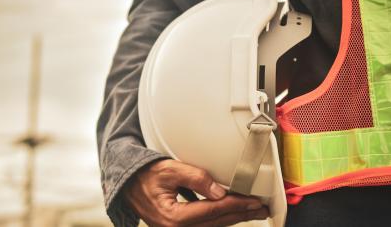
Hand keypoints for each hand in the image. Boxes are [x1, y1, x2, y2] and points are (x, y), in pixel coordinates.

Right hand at [124, 159, 268, 225]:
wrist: (127, 185)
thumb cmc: (146, 175)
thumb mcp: (170, 170)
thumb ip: (196, 178)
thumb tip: (220, 192)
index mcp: (174, 217)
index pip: (213, 210)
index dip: (236, 205)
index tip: (254, 201)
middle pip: (217, 222)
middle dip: (241, 214)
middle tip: (262, 208)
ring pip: (213, 226)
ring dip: (234, 218)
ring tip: (254, 212)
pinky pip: (206, 225)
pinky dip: (221, 219)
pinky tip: (232, 214)